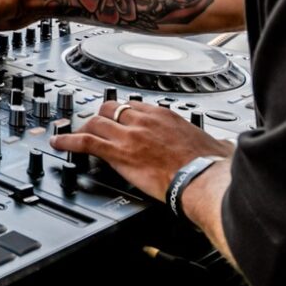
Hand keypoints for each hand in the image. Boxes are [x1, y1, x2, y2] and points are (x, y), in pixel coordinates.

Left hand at [52, 100, 232, 200]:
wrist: (203, 178)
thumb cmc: (211, 166)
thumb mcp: (216, 146)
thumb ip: (216, 144)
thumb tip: (226, 148)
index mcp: (165, 116)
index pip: (134, 106)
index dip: (122, 113)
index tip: (119, 119)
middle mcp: (144, 120)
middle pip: (110, 109)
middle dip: (99, 117)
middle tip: (92, 126)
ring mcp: (129, 135)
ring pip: (95, 122)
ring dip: (82, 128)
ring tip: (71, 133)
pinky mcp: (119, 152)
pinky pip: (86, 141)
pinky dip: (69, 140)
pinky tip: (59, 143)